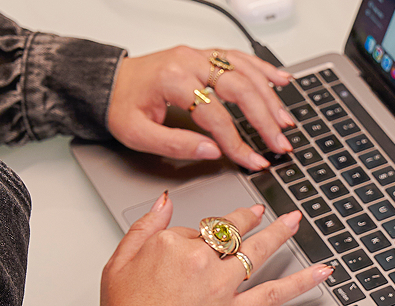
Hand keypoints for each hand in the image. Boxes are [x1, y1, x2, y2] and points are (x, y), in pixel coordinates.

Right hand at [99, 193, 332, 305]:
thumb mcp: (117, 262)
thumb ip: (144, 226)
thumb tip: (164, 202)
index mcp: (170, 244)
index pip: (195, 231)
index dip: (196, 239)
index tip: (197, 246)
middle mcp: (200, 261)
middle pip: (230, 233)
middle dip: (247, 219)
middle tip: (260, 212)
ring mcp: (221, 286)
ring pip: (257, 252)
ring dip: (280, 233)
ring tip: (293, 221)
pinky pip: (275, 293)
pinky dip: (302, 282)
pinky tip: (321, 271)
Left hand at [107, 46, 295, 170]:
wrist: (109, 83)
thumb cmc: (122, 107)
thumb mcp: (138, 134)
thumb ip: (176, 144)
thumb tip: (212, 152)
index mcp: (173, 80)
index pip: (215, 115)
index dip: (237, 142)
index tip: (253, 161)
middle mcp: (189, 62)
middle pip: (239, 88)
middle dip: (264, 119)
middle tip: (280, 143)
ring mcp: (199, 56)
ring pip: (245, 71)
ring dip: (270, 97)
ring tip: (285, 121)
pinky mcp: (205, 56)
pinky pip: (240, 58)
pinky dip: (264, 70)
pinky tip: (281, 81)